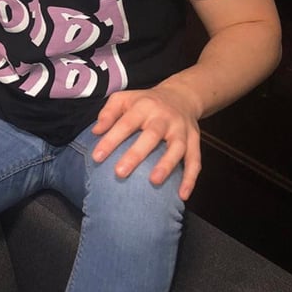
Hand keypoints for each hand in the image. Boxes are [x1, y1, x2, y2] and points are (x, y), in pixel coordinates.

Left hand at [91, 81, 201, 200]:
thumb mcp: (124, 98)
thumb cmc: (145, 102)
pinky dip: (190, 178)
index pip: (126, 123)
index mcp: (144, 106)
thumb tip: (96, 131)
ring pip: (177, 147)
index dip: (111, 139)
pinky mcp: (195, 140)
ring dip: (167, 165)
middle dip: (136, 154)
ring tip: (154, 182)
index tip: (97, 157)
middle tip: (120, 172)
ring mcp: (182, 129)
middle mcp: (164, 117)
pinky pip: (195, 160)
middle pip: (152, 135)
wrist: (181, 96)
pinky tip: (182, 195)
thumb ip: (109, 113)